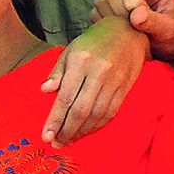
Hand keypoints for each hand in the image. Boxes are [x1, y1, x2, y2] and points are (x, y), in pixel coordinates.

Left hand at [40, 19, 147, 145]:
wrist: (128, 31)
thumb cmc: (93, 42)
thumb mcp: (69, 51)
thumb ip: (57, 72)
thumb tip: (45, 90)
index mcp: (81, 61)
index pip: (65, 97)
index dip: (55, 119)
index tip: (46, 136)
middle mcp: (99, 72)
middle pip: (81, 110)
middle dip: (67, 130)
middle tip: (56, 143)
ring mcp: (115, 80)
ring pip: (97, 114)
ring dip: (82, 131)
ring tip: (68, 140)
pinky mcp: (126, 87)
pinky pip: (111, 112)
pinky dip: (97, 125)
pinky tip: (86, 131)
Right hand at [90, 0, 173, 67]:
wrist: (167, 51)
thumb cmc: (173, 38)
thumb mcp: (169, 31)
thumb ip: (154, 22)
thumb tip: (136, 16)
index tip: (137, 18)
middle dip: (120, 11)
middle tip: (133, 26)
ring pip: (101, 0)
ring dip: (112, 18)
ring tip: (128, 30)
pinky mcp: (109, 11)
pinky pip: (95, 14)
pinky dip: (104, 25)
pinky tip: (120, 32)